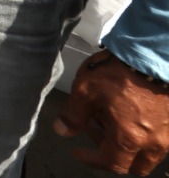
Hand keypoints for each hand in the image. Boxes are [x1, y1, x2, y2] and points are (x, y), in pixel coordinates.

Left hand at [54, 51, 168, 174]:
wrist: (153, 55)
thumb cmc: (118, 72)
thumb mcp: (86, 91)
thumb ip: (73, 115)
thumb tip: (63, 131)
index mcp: (130, 139)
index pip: (111, 164)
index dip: (91, 160)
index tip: (78, 150)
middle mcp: (154, 143)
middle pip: (133, 165)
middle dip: (112, 155)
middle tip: (94, 131)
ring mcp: (168, 134)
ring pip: (149, 154)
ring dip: (128, 147)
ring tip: (110, 121)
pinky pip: (159, 140)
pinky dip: (142, 136)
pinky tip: (129, 116)